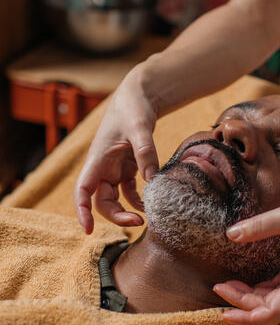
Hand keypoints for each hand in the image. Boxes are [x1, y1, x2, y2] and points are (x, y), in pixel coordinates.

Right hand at [74, 66, 158, 233]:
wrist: (139, 95)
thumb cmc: (134, 108)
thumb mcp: (140, 128)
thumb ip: (146, 152)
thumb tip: (152, 179)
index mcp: (97, 159)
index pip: (82, 190)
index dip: (81, 210)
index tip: (88, 229)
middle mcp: (102, 167)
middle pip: (101, 200)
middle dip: (116, 215)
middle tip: (139, 222)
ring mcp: (114, 168)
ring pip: (114, 198)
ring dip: (127, 211)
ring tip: (146, 218)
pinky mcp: (127, 167)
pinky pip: (129, 190)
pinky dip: (137, 199)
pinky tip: (149, 204)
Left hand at [213, 183, 279, 324]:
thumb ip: (259, 226)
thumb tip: (230, 234)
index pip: (272, 313)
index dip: (245, 316)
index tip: (222, 311)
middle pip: (273, 307)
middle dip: (244, 302)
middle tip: (219, 286)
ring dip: (255, 296)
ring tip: (230, 284)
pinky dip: (268, 288)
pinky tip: (253, 280)